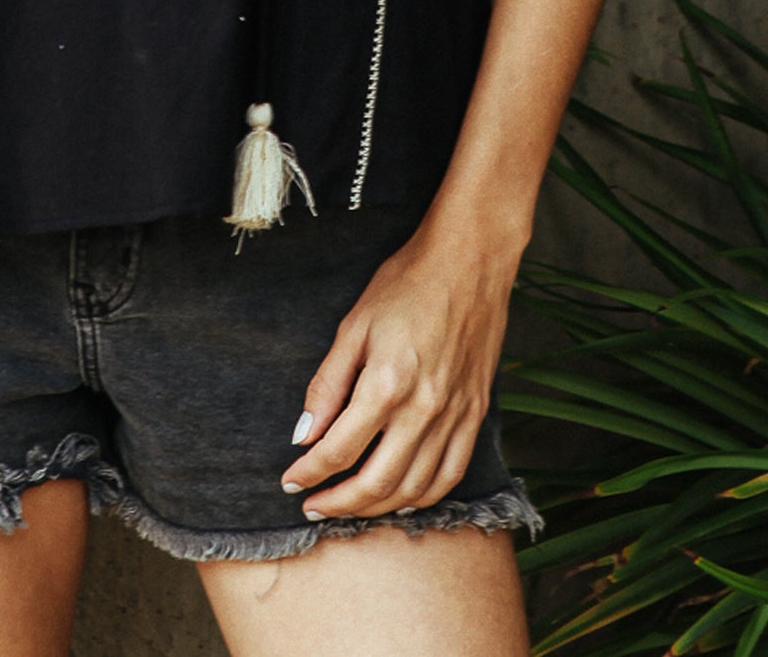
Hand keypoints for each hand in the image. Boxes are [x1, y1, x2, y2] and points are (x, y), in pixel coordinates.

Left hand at [279, 215, 515, 520]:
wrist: (470, 261)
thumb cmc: (407, 283)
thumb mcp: (354, 325)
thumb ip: (327, 384)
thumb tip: (304, 434)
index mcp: (387, 383)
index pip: (339, 450)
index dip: (309, 473)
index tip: (291, 481)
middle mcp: (424, 409)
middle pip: (376, 482)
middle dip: (338, 502)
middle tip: (312, 504)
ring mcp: (455, 416)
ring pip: (414, 489)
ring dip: (377, 507)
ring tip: (349, 504)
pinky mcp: (476, 414)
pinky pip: (451, 475)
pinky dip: (423, 497)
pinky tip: (401, 496)